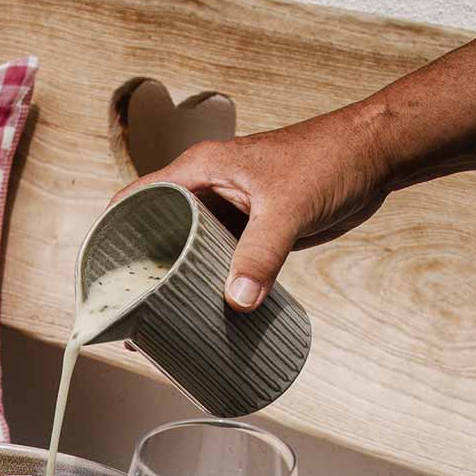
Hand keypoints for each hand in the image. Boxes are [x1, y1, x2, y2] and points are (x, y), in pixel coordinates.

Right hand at [114, 104, 394, 310]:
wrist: (377, 154)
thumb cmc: (330, 158)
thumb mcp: (288, 207)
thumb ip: (261, 254)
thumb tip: (236, 303)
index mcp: (199, 171)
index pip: (136, 199)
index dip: (112, 232)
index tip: (98, 273)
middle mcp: (207, 191)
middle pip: (158, 232)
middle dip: (143, 271)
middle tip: (130, 312)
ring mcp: (230, 212)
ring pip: (190, 252)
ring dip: (178, 283)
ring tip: (160, 321)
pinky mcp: (254, 231)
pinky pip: (222, 262)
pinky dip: (213, 285)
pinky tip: (206, 313)